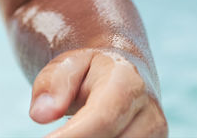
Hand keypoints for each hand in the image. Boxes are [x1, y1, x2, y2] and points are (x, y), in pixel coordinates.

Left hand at [30, 48, 167, 136]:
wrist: (125, 76)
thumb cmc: (89, 71)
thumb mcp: (67, 64)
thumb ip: (52, 84)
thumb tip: (40, 115)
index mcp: (128, 81)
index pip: (102, 118)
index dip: (72, 136)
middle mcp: (150, 112)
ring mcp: (156, 136)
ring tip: (69, 132)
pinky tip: (83, 136)